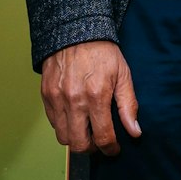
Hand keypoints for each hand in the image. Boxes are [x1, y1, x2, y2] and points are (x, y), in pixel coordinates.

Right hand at [39, 40, 140, 155]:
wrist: (75, 31)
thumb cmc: (102, 52)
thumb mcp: (123, 75)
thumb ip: (128, 105)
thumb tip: (134, 132)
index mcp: (96, 96)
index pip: (103, 137)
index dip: (111, 148)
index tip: (114, 149)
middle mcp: (74, 100)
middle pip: (79, 144)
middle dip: (92, 148)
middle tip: (99, 141)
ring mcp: (57, 99)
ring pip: (63, 137)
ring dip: (76, 138)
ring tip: (86, 129)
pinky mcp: (46, 95)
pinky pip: (53, 123)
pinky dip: (64, 126)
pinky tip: (74, 116)